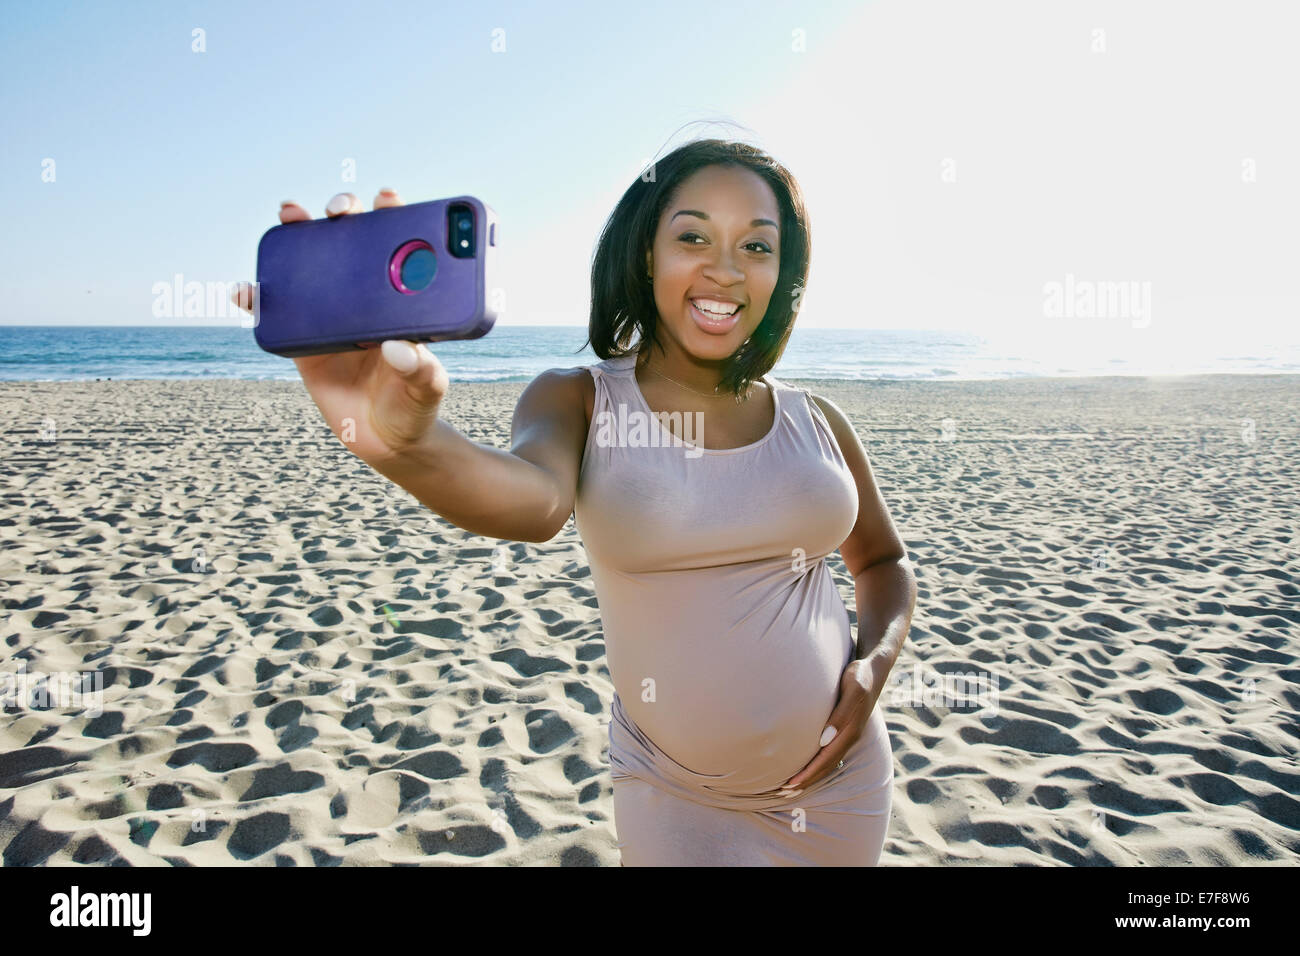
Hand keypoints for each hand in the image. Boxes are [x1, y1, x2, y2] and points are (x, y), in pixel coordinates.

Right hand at [230, 189, 449, 466]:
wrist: (386, 439)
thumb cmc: (414, 405)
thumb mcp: (427, 389)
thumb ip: (421, 371)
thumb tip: (401, 349)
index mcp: (401, 298)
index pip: (399, 245)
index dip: (392, 215)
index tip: (388, 200)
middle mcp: (365, 296)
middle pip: (350, 240)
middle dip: (343, 210)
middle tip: (339, 207)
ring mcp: (331, 313)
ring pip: (309, 263)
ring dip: (295, 232)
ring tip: (289, 214)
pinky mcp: (303, 339)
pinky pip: (274, 312)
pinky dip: (256, 298)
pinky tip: (245, 291)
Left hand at [777, 657, 880, 793]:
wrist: (875, 669)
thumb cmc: (861, 676)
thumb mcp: (853, 690)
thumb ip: (840, 714)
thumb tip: (824, 740)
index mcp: (850, 731)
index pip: (826, 759)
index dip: (808, 774)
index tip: (790, 785)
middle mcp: (850, 737)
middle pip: (826, 766)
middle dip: (806, 781)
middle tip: (784, 792)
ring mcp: (849, 734)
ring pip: (828, 761)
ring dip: (811, 775)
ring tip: (792, 785)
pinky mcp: (846, 729)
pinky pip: (830, 752)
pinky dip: (817, 763)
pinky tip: (808, 764)